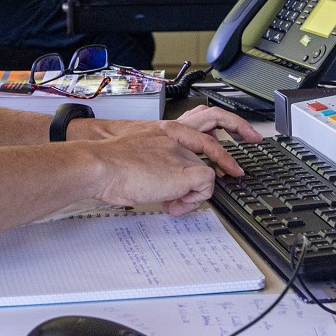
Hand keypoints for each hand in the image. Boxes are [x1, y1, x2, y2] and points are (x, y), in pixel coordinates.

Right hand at [79, 127, 217, 215]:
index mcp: (163, 130)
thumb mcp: (135, 156)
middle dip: (227, 159)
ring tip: (174, 203)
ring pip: (206, 175)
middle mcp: (176, 138)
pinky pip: (207, 185)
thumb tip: (159, 184)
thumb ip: (153, 163)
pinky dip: (194, 200)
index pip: (198, 132)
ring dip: (192, 195)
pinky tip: (175, 205)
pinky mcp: (185, 171)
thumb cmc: (108, 165)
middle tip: (235, 173)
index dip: (213, 148)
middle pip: (210, 150)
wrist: (101, 166)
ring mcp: (181, 153)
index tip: (221, 162)